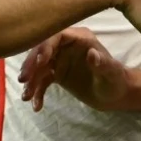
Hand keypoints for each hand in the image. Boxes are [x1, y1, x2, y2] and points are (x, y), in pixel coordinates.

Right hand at [19, 28, 133, 110]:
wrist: (115, 95)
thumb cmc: (116, 79)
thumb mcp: (111, 73)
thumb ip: (102, 63)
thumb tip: (92, 54)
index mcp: (80, 38)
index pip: (57, 35)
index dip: (46, 45)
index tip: (40, 62)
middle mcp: (67, 46)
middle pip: (43, 50)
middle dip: (32, 64)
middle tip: (23, 80)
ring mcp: (60, 60)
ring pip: (39, 66)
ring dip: (31, 81)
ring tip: (26, 97)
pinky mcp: (57, 74)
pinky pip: (42, 80)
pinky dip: (37, 91)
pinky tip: (36, 105)